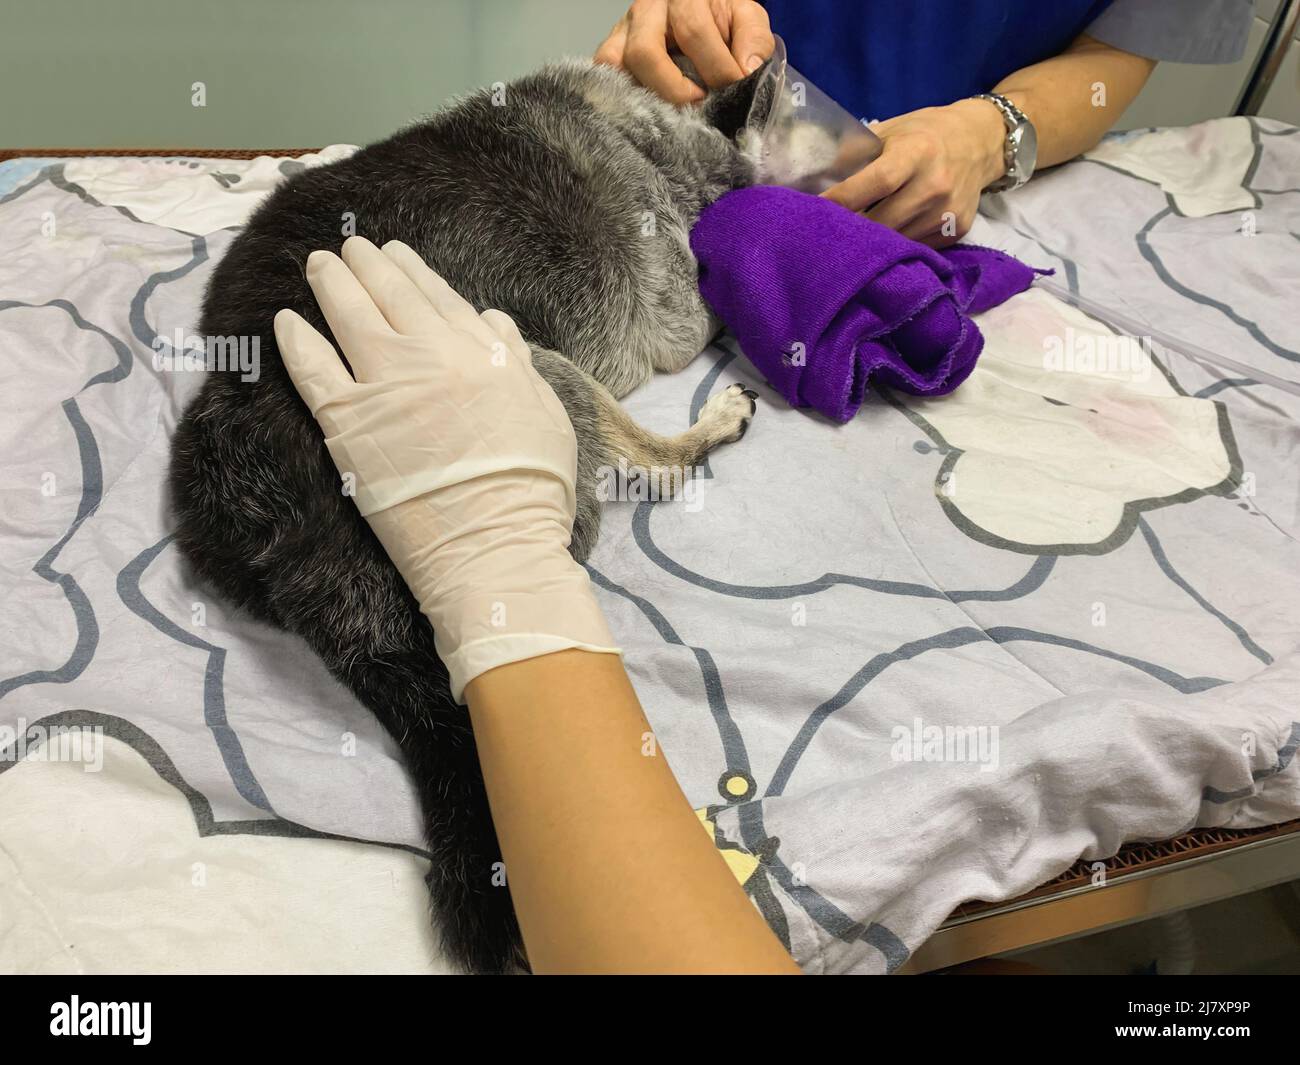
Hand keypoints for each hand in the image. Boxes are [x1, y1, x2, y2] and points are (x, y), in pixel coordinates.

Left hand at [274, 236, 619, 701]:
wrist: (493, 545)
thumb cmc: (532, 490)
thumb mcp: (547, 414)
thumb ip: (517, 361)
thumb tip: (493, 320)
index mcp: (481, 353)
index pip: (438, 298)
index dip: (413, 272)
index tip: (396, 256)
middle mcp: (430, 356)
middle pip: (389, 295)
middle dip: (366, 264)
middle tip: (348, 249)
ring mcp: (384, 385)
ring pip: (347, 316)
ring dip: (330, 283)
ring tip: (317, 264)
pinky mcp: (346, 421)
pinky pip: (311, 368)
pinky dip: (296, 340)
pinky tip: (284, 321)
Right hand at [594, 0, 773, 104]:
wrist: (699, 15)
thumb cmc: (721, 22)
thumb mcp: (746, 20)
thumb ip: (754, 40)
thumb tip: (747, 71)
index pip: (693, 31)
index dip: (715, 68)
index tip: (734, 91)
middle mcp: (647, 9)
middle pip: (644, 51)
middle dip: (674, 88)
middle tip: (700, 105)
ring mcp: (623, 31)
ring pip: (616, 64)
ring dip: (646, 94)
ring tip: (674, 112)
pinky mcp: (611, 51)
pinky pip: (604, 74)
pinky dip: (621, 95)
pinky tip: (649, 111)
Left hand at [823, 99, 1007, 247]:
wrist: (981, 142)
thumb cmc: (925, 133)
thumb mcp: (891, 130)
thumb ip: (856, 153)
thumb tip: (815, 179)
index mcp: (918, 152)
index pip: (876, 182)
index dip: (843, 199)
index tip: (813, 211)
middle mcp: (936, 184)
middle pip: (882, 221)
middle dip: (851, 230)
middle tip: (824, 232)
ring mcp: (948, 211)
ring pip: (896, 241)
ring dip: (870, 243)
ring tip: (849, 238)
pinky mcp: (956, 230)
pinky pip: (915, 247)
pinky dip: (895, 246)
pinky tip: (883, 239)